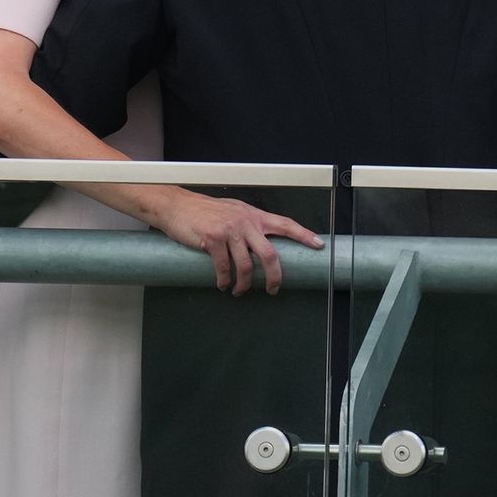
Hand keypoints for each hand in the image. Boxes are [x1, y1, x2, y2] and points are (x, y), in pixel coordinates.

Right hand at [151, 188, 323, 295]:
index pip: (285, 224)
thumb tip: (261, 241)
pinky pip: (224, 268)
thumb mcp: (233, 211)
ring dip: (244, 284)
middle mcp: (245, 222)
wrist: (177, 206)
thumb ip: (248, 224)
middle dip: (274, 276)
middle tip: (272, 289)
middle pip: (269, 254)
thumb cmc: (205, 211)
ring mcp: (230, 231)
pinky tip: (223, 284)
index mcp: (253, 215)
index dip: (304, 235)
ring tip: (239, 290)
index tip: (319, 245)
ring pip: (246, 266)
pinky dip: (224, 281)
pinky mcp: (213, 240)